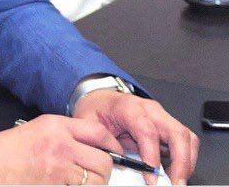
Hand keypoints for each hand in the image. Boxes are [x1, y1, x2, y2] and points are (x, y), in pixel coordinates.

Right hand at [0, 114, 125, 184]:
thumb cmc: (6, 150)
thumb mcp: (36, 129)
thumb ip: (64, 134)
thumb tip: (92, 145)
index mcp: (55, 125)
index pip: (98, 131)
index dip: (112, 144)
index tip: (115, 151)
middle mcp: (61, 144)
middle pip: (103, 160)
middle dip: (105, 169)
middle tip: (98, 172)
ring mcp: (60, 168)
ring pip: (97, 180)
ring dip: (95, 183)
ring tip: (81, 181)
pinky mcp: (57, 186)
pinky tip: (68, 185)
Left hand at [73, 90, 198, 184]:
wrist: (100, 98)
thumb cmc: (96, 109)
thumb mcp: (89, 123)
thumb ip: (102, 143)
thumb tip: (120, 166)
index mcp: (128, 107)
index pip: (147, 131)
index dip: (152, 156)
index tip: (151, 177)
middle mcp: (149, 109)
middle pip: (176, 132)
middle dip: (181, 162)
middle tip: (175, 184)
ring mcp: (161, 116)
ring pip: (186, 136)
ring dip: (186, 162)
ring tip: (177, 182)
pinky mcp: (166, 124)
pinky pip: (185, 141)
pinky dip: (185, 159)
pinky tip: (175, 172)